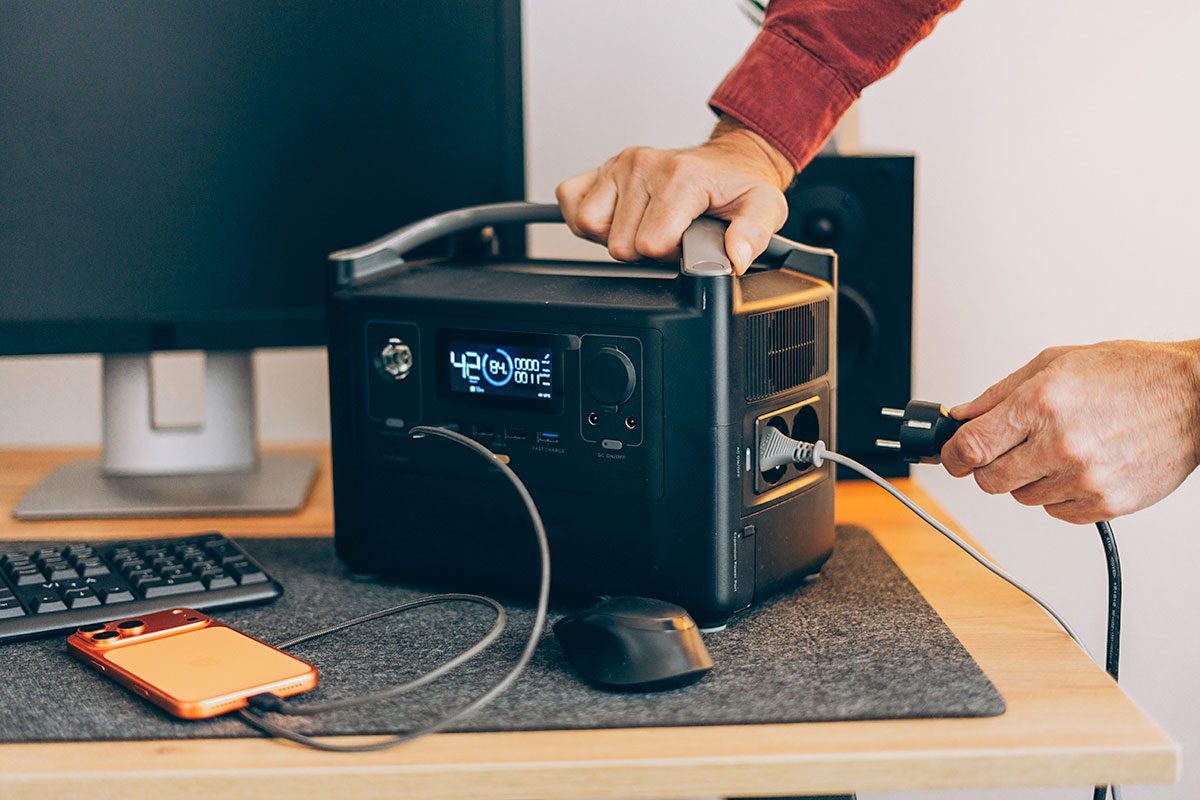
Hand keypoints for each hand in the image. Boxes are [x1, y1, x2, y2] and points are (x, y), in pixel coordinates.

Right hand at [555, 116, 793, 274]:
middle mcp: (645, 166)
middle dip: (644, 250)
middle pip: (619, 243)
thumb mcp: (764, 209)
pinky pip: (570, 200)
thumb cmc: (738, 185)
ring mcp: (620, 165)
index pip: (651, 244)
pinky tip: (617, 219)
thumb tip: (733, 258)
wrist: (728, 161)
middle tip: (669, 234)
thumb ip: (752, 235)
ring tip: (644, 227)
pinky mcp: (601, 167)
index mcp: (681, 177)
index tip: (686, 240)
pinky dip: (585, 218)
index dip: (669, 254)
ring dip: (615, 236)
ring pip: (590, 226)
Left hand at [941, 340, 1199, 523]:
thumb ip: (999, 394)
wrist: (1194, 397)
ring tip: (1059, 449)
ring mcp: (1084, 478)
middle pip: (989, 479)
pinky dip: (1059, 494)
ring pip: (1022, 497)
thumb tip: (960, 416)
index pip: (971, 447)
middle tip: (1006, 450)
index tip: (950, 457)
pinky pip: (1056, 512)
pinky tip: (1079, 467)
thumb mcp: (1055, 363)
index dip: (952, 455)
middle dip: (988, 466)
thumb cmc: (1129, 375)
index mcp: (1041, 404)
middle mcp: (1060, 444)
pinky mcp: (1107, 503)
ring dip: (1028, 478)